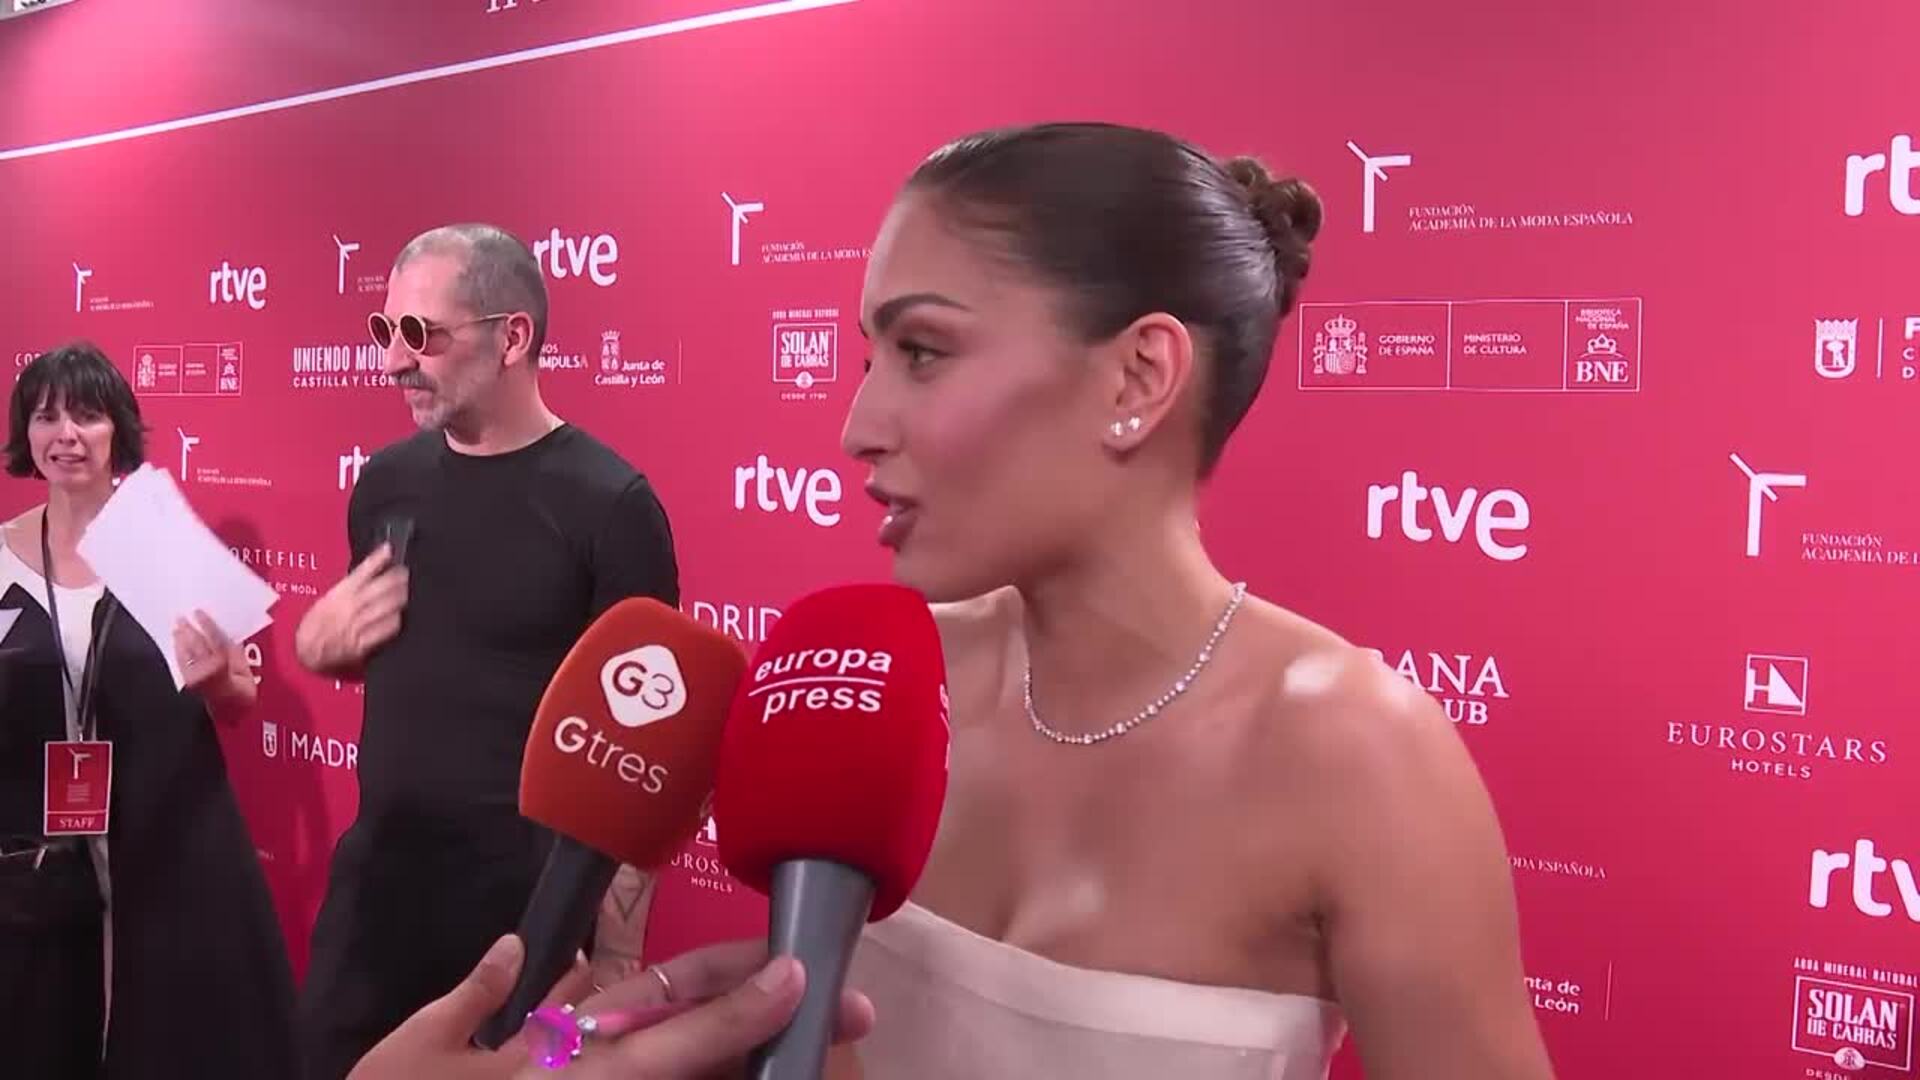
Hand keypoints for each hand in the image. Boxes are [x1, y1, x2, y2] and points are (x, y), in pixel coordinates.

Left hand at [174, 609, 250, 703]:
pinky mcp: (189, 683)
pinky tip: (177, 644)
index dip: (207, 626)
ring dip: (180, 640)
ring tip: (177, 628)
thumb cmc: (241, 697)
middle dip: (188, 630)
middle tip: (181, 617)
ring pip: (186, 654)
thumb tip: (229, 635)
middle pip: (196, 646)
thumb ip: (236, 653)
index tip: (199, 613)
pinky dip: (179, 652)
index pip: (214, 641)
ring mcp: (195, 677)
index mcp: (224, 666)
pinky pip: (182, 663)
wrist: (230, 718)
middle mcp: (207, 671)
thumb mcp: (245, 673)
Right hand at [296, 543, 407, 673]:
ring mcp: (358, 624)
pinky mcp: (364, 643)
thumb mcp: (329, 598)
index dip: (379, 558)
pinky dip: (397, 619)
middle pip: (383, 586)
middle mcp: (351, 606)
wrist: (307, 650)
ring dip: (402, 596)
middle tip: (405, 573)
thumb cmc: (318, 623)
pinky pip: (388, 628)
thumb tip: (373, 570)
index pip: (363, 570)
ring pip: (390, 605)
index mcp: (340, 593)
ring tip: (407, 592)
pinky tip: (400, 616)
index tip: (389, 550)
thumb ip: (351, 585)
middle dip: (399, 577)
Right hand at [349, 935, 591, 1079]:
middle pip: (575, 1039)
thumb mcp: (433, 1029)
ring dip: (563, 1032)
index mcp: (521, 1062)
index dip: (573, 976)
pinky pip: (541, 1073)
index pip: (564, 1010)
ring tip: (550, 1004)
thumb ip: (481, 990)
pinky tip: (530, 1039)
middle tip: (565, 974)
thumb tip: (515, 946)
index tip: (571, 953)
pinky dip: (544, 1054)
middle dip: (576, 1006)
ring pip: (563, 1060)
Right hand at [350, 935, 874, 1079]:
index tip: (799, 973)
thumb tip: (511, 952)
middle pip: (706, 1061)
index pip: (671, 1034)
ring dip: (751, 1054)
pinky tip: (757, 1057)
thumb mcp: (412, 1057)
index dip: (741, 1005)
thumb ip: (471, 999)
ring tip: (820, 1031)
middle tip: (854, 1009)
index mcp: (566, 1073)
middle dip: (783, 1034)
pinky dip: (699, 1056)